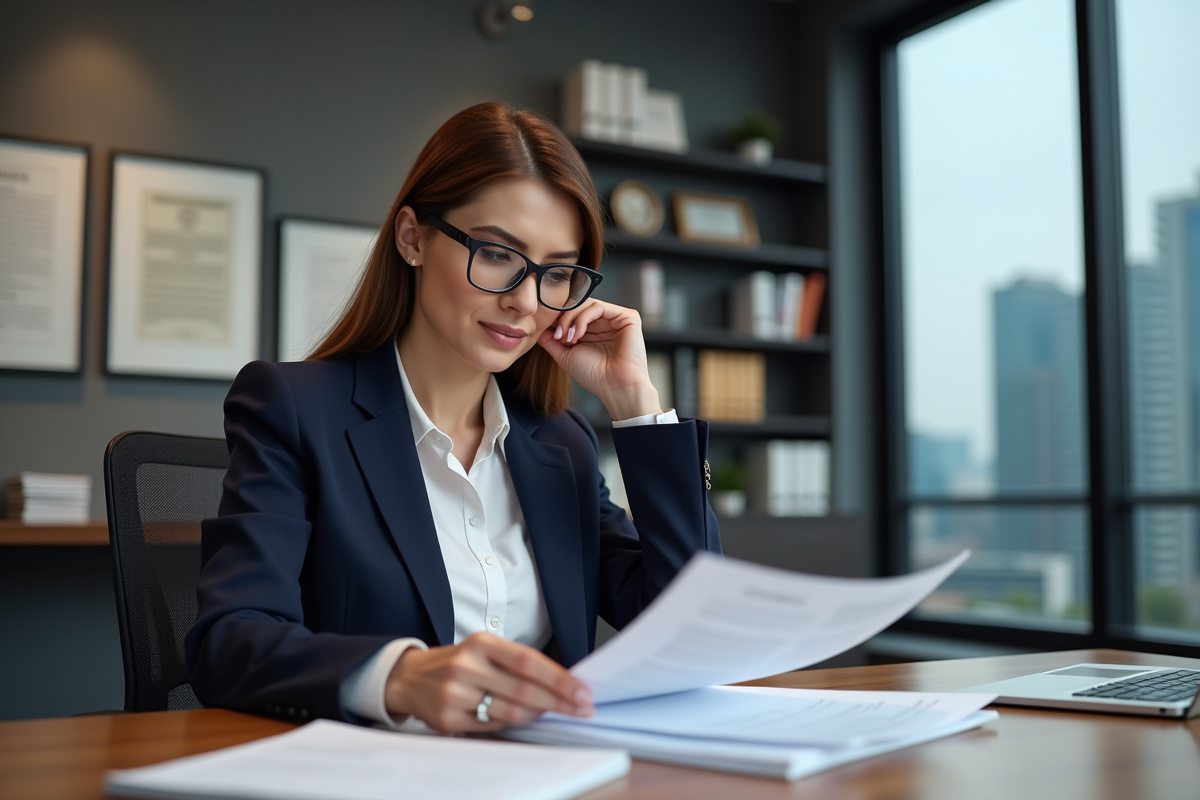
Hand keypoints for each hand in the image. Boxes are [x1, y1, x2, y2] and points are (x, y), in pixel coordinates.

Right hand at [383, 632, 593, 732]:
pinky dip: (512, 724)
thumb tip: (562, 681)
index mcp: (481, 643)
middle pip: (523, 689)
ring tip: (557, 713)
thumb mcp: (484, 649)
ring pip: (509, 711)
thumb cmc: (458, 662)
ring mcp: (455, 694)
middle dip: (559, 701)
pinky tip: (524, 719)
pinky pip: (491, 726)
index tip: (582, 691)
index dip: (559, 678)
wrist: (410, 677)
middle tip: (582, 708)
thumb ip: (517, 663)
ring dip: (538, 715)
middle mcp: (467, 666)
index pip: (528, 661)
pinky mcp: (448, 719)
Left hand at [537, 299, 661, 420]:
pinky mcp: (627, 317)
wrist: (616, 388)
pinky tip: (578, 335)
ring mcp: (615, 318)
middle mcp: (604, 322)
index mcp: (592, 330)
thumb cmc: (595, 376)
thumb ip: (550, 340)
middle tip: (557, 335)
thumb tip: (537, 328)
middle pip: (577, 305)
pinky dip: (582, 318)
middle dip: (562, 318)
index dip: (556, 317)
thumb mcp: (565, 355)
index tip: (544, 328)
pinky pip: (597, 307)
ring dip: (570, 319)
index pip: (571, 313)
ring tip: (567, 338)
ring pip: (585, 304)